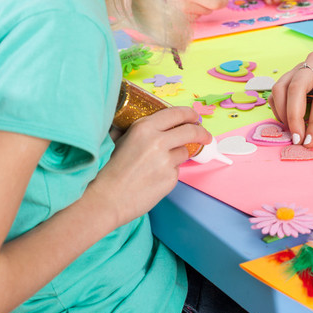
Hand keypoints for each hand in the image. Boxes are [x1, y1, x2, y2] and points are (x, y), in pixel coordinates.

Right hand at [89, 107, 211, 224]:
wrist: (106, 199)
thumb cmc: (109, 170)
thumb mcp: (119, 139)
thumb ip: (136, 130)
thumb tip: (148, 123)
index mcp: (145, 128)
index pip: (177, 114)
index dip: (190, 115)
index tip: (195, 118)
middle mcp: (158, 142)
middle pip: (191, 131)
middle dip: (202, 133)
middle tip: (205, 136)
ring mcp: (167, 162)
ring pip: (184, 152)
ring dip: (178, 155)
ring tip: (158, 164)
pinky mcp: (171, 179)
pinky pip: (176, 171)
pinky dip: (169, 172)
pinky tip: (153, 178)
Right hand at [166, 0, 231, 18]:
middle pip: (217, 2)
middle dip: (223, 2)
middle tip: (222, 0)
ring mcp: (183, 5)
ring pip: (208, 10)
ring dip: (209, 7)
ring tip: (200, 0)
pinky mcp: (180, 16)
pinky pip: (197, 16)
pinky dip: (198, 12)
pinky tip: (189, 6)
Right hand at [269, 50, 312, 146]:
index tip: (310, 141)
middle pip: (295, 88)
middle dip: (293, 118)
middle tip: (297, 139)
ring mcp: (299, 66)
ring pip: (280, 88)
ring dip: (283, 114)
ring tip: (294, 131)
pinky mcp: (290, 73)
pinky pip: (277, 91)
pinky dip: (279, 108)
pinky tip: (289, 121)